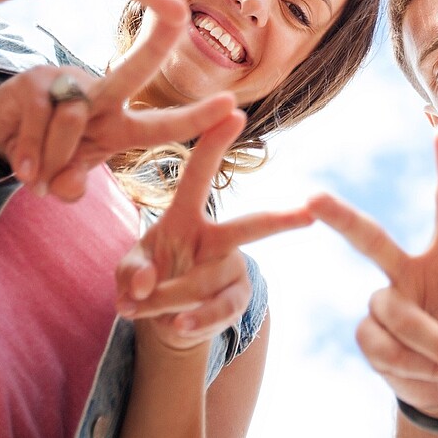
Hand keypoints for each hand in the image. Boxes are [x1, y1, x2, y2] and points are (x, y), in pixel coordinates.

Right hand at [0, 0, 201, 198]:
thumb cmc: (46, 153)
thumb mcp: (65, 175)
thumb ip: (72, 182)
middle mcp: (102, 96)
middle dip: (156, 43)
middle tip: (179, 16)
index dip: (197, 117)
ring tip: (35, 176)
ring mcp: (69, 84)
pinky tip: (22, 167)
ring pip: (72, 121)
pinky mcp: (35, 82)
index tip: (233, 106)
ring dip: (51, 159)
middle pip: (134, 70)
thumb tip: (67, 187)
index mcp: (120, 122)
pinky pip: (38, 121)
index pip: (165, 123)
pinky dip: (28, 152)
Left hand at [115, 103, 311, 350]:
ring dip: (166, 298)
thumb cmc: (146, 280)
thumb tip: (147, 284)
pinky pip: (218, 311)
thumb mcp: (127, 272)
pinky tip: (177, 325)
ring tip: (139, 306)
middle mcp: (216, 237)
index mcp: (185, 215)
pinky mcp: (236, 298)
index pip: (200, 172)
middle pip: (250, 228)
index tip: (236, 111)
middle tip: (310, 213)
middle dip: (281, 221)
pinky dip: (193, 320)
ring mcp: (231, 269)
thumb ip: (130, 274)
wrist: (164, 321)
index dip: (215, 143)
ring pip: (204, 282)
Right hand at [309, 128, 437, 420]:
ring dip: (432, 346)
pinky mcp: (369, 333)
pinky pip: (381, 345)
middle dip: (341, 218)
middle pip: (372, 239)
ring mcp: (385, 300)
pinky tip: (423, 372)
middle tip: (313, 198)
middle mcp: (409, 268)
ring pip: (395, 312)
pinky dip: (410, 367)